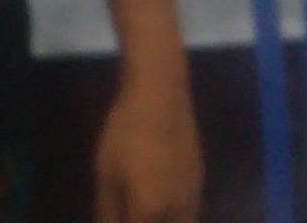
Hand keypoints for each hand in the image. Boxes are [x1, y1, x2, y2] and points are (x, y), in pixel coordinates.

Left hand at [95, 78, 201, 222]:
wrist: (162, 97)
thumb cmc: (126, 132)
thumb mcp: (106, 172)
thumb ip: (108, 210)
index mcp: (149, 212)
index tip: (114, 220)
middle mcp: (178, 212)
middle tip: (131, 214)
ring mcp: (193, 197)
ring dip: (165, 221)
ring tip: (146, 211)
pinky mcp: (200, 182)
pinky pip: (190, 213)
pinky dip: (177, 216)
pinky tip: (162, 204)